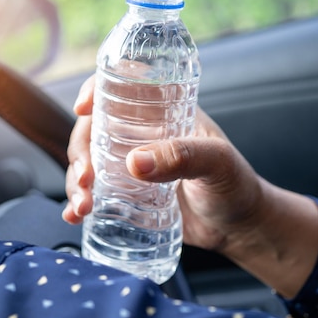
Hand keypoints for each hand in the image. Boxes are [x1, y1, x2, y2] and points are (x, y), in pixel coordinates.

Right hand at [63, 75, 317, 296]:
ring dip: (76, 180)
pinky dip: (80, 202)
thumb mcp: (217, 164)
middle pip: (95, 128)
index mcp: (165, 114)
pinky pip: (96, 192)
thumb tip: (135, 162)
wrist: (241, 229)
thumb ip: (183, 158)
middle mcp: (144, 135)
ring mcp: (134, 167)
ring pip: (90, 162)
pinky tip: (77, 216)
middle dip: (81, 150)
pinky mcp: (129, 196)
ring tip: (83, 206)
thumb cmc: (237, 186)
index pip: (124, 88)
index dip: (98, 89)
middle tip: (86, 177)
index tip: (83, 108)